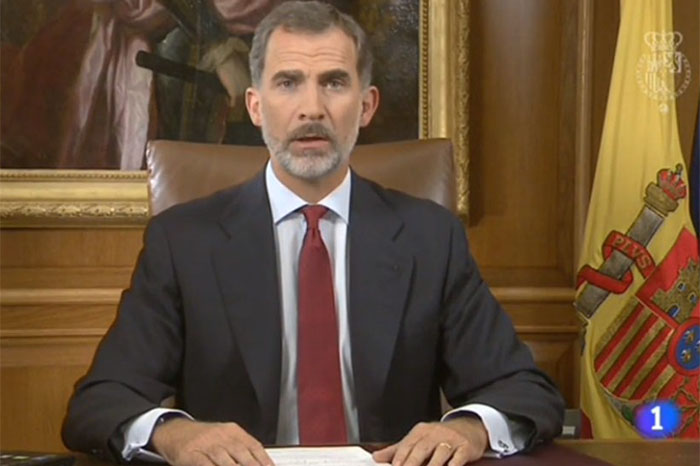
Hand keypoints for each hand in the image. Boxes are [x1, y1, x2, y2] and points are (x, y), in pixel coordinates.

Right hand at [151, 417, 273, 465]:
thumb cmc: (203, 438)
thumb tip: (260, 462)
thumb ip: (241, 449)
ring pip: (225, 461)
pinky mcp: (190, 454)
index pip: (254, 446)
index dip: (264, 460)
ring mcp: (206, 444)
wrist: (174, 431)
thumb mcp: (224, 437)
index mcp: (233, 431)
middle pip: (242, 454)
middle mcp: (221, 436)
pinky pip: (204, 464)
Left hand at [372, 417, 487, 465]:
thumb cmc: (439, 437)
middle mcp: (435, 434)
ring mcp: (451, 440)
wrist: (469, 427)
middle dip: (412, 464)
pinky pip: (457, 459)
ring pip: (439, 455)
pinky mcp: (465, 448)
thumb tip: (376, 457)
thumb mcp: (419, 439)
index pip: (407, 445)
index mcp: (420, 431)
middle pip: (421, 449)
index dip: (399, 459)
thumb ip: (398, 450)